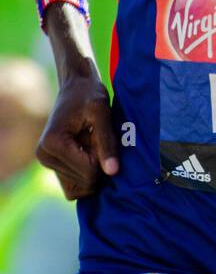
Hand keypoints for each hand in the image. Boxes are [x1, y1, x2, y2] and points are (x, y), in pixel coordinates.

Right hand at [37, 73, 118, 199]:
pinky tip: (89, 152)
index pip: (88, 172)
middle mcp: (44, 156)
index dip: (103, 159)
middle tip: (97, 139)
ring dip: (93, 170)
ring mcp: (46, 162)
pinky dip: (86, 174)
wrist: (76, 86)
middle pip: (84, 182)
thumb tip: (112, 172)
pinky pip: (73, 186)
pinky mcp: (52, 165)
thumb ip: (107, 142)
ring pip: (80, 187)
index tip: (100, 136)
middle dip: (98, 165)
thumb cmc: (89, 94)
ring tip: (92, 144)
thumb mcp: (102, 113)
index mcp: (52, 144)